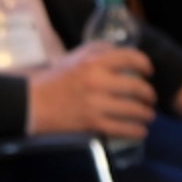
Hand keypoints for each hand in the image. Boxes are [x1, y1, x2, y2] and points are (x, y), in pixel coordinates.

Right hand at [27, 43, 156, 137]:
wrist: (31, 105)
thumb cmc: (50, 81)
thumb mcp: (72, 58)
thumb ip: (95, 51)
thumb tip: (116, 50)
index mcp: (93, 63)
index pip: (130, 58)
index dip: (145, 64)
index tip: (149, 71)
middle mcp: (98, 82)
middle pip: (136, 86)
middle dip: (148, 94)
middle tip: (150, 98)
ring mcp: (96, 104)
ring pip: (132, 109)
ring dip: (145, 113)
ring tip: (148, 115)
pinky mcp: (92, 123)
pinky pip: (121, 128)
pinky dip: (135, 130)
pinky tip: (141, 131)